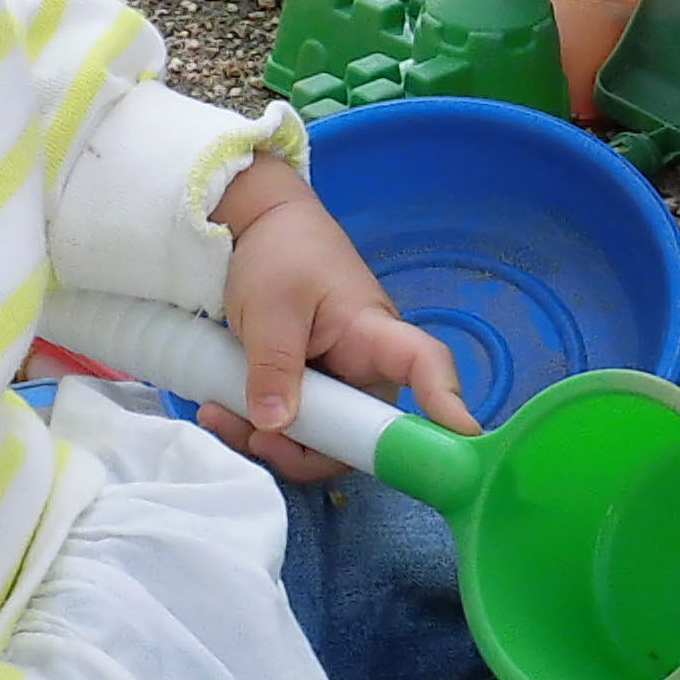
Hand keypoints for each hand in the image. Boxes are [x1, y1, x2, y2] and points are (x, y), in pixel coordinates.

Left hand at [199, 160, 471, 482]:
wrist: (256, 228)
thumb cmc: (280, 253)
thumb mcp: (270, 310)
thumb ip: (273, 368)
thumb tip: (276, 428)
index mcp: (375, 334)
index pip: (426, 366)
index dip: (445, 404)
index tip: (459, 440)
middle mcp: (367, 367)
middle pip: (365, 435)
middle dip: (309, 452)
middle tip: (257, 439)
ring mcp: (338, 383)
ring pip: (323, 440)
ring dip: (272, 443)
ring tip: (219, 417)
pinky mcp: (310, 391)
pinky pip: (295, 428)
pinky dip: (259, 429)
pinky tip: (221, 413)